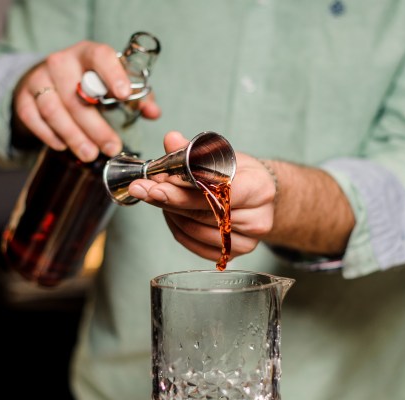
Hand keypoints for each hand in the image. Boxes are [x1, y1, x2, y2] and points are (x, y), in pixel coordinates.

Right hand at [11, 41, 161, 161]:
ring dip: (74, 136)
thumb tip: (153, 112)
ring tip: (90, 154)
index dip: (112, 74)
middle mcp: (61, 62)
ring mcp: (39, 79)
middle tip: (111, 148)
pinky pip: (34, 119)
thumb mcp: (113, 83)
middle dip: (96, 127)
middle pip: (76, 96)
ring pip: (54, 110)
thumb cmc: (90, 83)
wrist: (48, 80)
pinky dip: (50, 135)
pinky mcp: (23, 97)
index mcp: (88, 53)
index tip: (123, 95)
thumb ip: (136, 97)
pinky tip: (63, 147)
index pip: (100, 56)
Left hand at [128, 131, 276, 263]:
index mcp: (259, 188)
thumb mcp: (222, 155)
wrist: (260, 195)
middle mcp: (257, 219)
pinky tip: (172, 214)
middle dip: (168, 200)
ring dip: (171, 214)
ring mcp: (247, 241)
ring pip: (195, 231)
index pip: (217, 194)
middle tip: (143, 189)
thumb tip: (171, 140)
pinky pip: (195, 245)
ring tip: (160, 197)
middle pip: (202, 214)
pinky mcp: (233, 255)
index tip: (155, 187)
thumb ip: (194, 151)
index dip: (183, 192)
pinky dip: (178, 229)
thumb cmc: (241, 173)